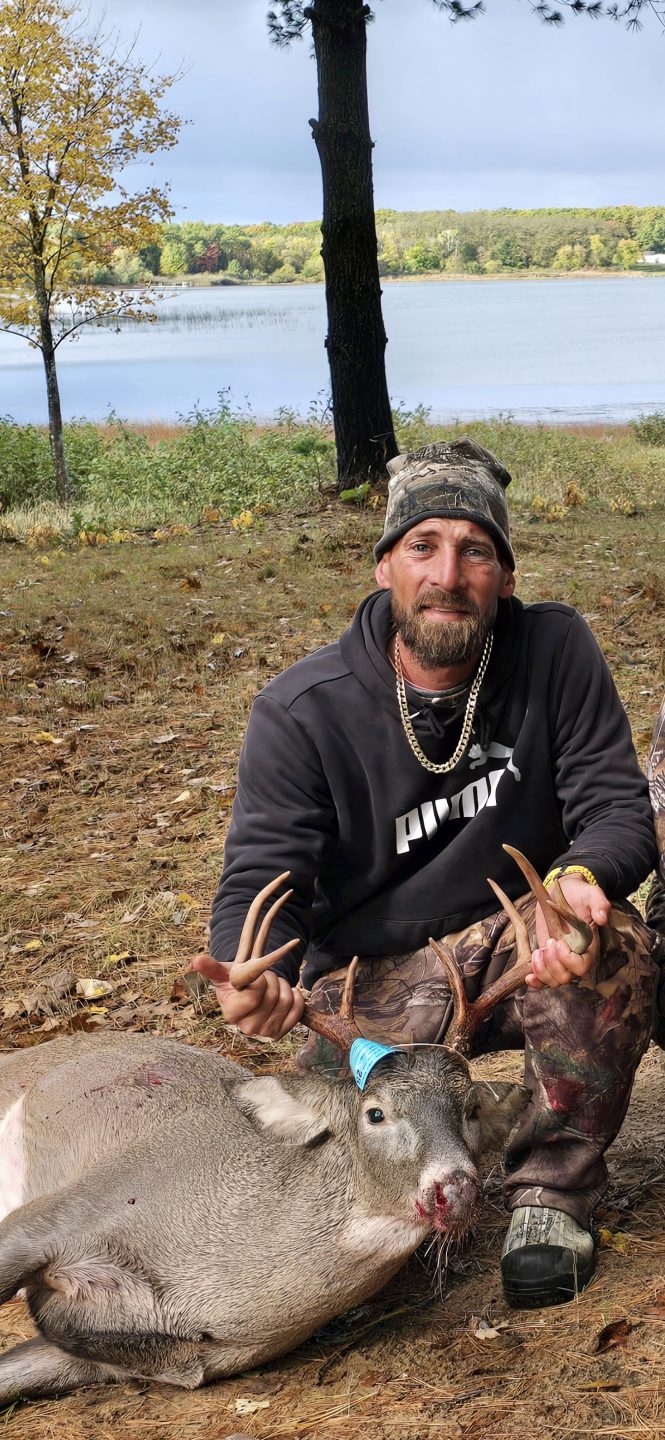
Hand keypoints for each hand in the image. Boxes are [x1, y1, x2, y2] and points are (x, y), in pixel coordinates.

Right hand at [189, 954, 304, 1038]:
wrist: (248, 994)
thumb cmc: (235, 982)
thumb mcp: (223, 972)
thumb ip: (210, 967)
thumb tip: (195, 961)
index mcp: (231, 1014)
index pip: (254, 996)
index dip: (259, 981)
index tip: (255, 977)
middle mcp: (247, 1028)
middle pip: (273, 998)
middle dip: (272, 980)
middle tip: (265, 978)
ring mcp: (264, 1033)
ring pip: (287, 1001)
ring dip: (284, 986)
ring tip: (273, 985)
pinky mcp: (280, 1033)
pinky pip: (297, 1012)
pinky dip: (296, 997)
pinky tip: (286, 992)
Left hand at [527, 875, 610, 989]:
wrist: (563, 892)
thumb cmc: (580, 894)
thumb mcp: (591, 894)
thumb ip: (599, 904)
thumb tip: (602, 918)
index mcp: (589, 947)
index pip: (581, 966)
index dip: (568, 960)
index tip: (558, 942)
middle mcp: (576, 957)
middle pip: (566, 977)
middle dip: (553, 964)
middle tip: (549, 942)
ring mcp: (560, 959)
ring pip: (554, 980)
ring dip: (542, 971)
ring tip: (538, 952)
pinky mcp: (548, 957)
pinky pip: (543, 978)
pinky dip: (536, 981)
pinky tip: (529, 976)